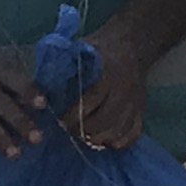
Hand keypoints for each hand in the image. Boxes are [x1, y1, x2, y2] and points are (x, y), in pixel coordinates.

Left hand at [66, 25, 149, 149]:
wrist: (135, 43)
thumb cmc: (104, 46)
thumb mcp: (84, 47)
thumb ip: (67, 62)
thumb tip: (43, 78)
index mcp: (107, 76)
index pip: (90, 103)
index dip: (73, 116)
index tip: (60, 122)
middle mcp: (123, 92)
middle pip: (104, 121)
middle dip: (84, 131)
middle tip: (70, 131)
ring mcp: (135, 103)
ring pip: (118, 130)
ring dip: (99, 139)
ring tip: (84, 137)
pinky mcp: (142, 109)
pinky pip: (133, 133)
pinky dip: (119, 141)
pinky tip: (105, 141)